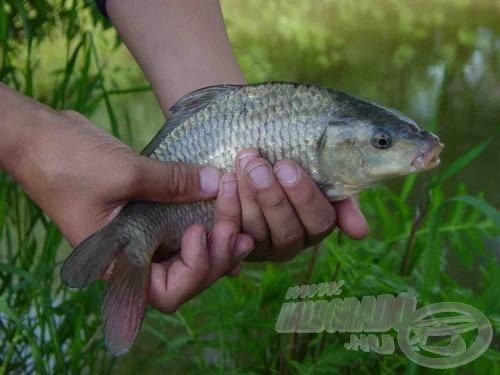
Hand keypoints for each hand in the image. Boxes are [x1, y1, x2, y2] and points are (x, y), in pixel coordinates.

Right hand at [16, 109, 252, 312]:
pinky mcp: (146, 213)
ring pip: (186, 254)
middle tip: (237, 229)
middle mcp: (131, 255)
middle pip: (183, 277)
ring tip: (242, 225)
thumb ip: (174, 182)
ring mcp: (140, 235)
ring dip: (216, 243)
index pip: (164, 293)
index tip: (199, 234)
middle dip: (215, 258)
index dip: (193, 272)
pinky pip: (180, 226)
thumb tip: (217, 182)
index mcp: (117, 261)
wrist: (40, 137)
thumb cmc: (68, 162)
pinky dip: (204, 222)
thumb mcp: (125, 174)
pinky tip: (227, 213)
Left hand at [214, 149, 369, 261]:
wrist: (256, 161)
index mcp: (316, 226)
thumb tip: (360, 233)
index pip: (319, 221)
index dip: (303, 196)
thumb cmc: (292, 166)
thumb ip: (343, 199)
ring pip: (257, 230)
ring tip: (242, 164)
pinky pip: (230, 230)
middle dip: (271, 196)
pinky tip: (226, 179)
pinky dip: (227, 204)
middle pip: (286, 230)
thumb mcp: (323, 176)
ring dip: (247, 195)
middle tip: (257, 165)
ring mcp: (261, 247)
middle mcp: (290, 243)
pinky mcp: (233, 243)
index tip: (286, 166)